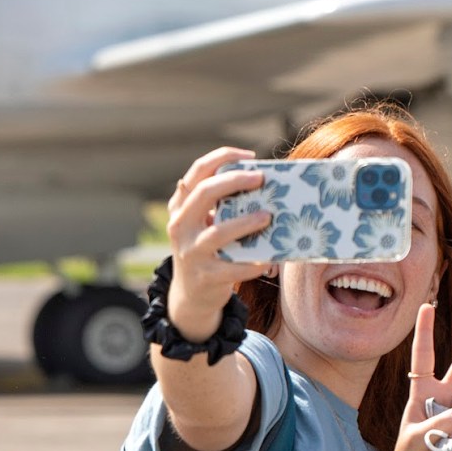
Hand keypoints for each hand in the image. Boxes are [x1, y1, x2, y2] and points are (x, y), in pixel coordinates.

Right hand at [164, 146, 271, 341]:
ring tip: (267, 217)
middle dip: (234, 182)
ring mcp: (191, 252)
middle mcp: (181, 226)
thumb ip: (219, 205)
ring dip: (245, 223)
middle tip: (261, 179)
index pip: (197, 172)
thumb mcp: (202, 224)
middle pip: (204, 194)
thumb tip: (262, 184)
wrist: (191, 294)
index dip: (222, 158)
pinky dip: (254, 264)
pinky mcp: (206, 276)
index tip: (250, 156)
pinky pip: (233, 268)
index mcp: (181, 207)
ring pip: (218, 232)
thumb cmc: (207, 249)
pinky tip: (270, 260)